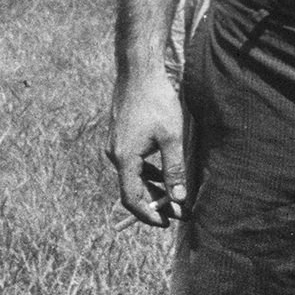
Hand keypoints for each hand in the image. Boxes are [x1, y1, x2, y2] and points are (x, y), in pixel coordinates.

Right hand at [108, 69, 186, 227]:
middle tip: (178, 211)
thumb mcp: (171, 137)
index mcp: (125, 158)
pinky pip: (132, 162)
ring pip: (133, 175)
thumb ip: (174, 170)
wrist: (138, 71)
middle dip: (155, 202)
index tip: (166, 222)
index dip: (148, 215)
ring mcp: (116, 144)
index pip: (131, 198)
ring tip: (174, 194)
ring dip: (152, 187)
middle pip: (132, 188)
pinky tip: (163, 170)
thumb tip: (178, 197)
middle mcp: (115, 154)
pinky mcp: (120, 136)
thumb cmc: (156, 101)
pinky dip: (147, 172)